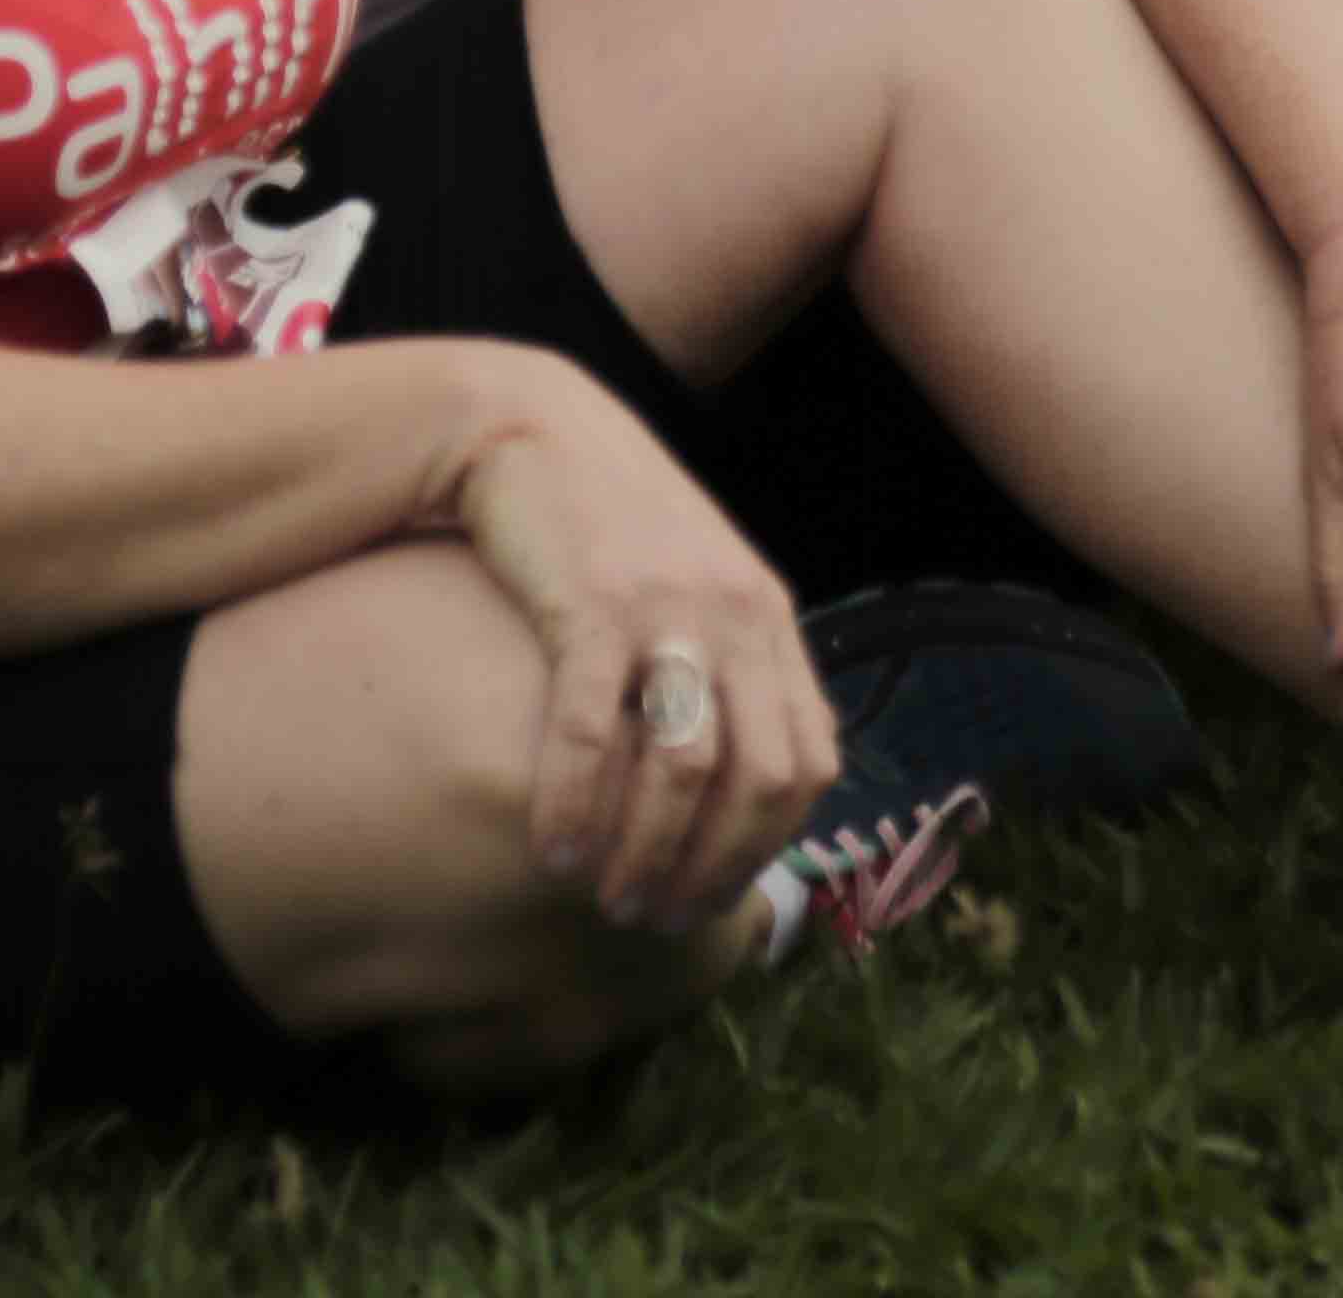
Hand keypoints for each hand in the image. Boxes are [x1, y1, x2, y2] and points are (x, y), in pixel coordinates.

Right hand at [451, 371, 831, 937]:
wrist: (529, 424)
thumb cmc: (604, 521)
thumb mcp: (690, 584)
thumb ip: (720, 663)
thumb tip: (725, 781)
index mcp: (769, 618)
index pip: (813, 762)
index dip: (770, 847)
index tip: (715, 897)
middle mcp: (737, 615)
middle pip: (764, 779)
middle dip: (714, 869)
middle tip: (657, 919)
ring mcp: (669, 608)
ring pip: (688, 768)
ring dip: (649, 853)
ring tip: (607, 901)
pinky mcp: (592, 602)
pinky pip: (594, 731)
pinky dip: (577, 805)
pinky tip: (554, 851)